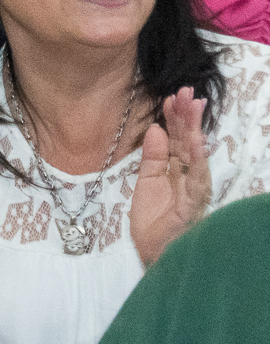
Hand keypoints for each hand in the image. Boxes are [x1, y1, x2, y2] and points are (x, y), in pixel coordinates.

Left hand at [130, 88, 210, 266]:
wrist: (153, 251)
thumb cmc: (153, 220)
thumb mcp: (147, 181)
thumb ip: (152, 156)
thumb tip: (155, 128)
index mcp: (175, 168)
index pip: (177, 138)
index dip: (174, 118)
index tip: (170, 96)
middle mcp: (187, 174)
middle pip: (188, 140)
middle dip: (187, 116)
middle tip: (185, 91)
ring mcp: (192, 187)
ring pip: (195, 153)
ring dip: (194, 130)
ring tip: (193, 107)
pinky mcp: (192, 202)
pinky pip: (195, 178)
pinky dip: (196, 159)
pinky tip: (196, 142)